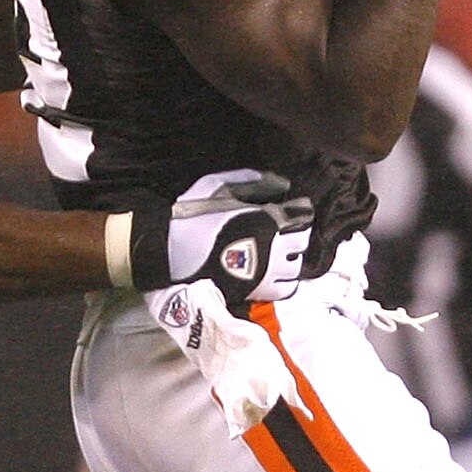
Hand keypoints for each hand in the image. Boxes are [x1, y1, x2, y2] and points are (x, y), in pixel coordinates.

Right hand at [125, 170, 317, 308]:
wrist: (169, 252)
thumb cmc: (191, 216)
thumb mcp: (217, 186)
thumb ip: (252, 181)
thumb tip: (282, 184)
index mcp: (267, 218)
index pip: (303, 214)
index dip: (300, 210)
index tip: (293, 209)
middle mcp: (273, 246)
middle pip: (303, 241)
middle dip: (296, 234)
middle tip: (284, 231)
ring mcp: (266, 270)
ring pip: (296, 266)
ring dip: (291, 259)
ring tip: (279, 254)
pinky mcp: (256, 290)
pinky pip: (285, 289)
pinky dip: (284, 282)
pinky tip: (273, 274)